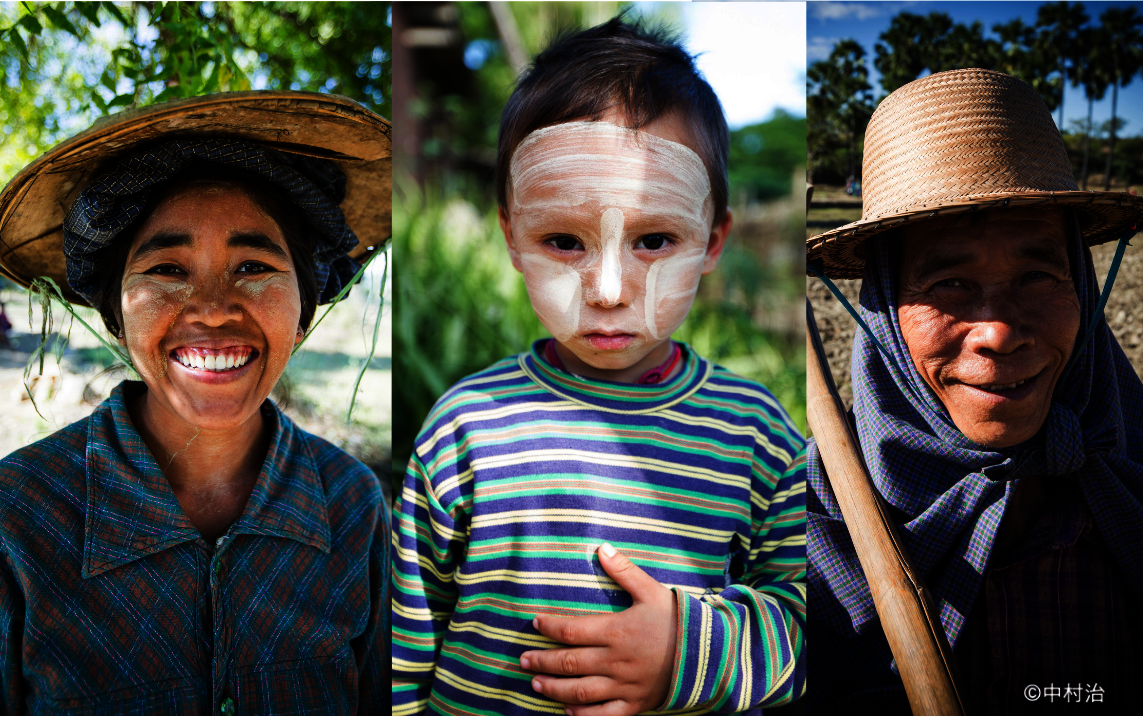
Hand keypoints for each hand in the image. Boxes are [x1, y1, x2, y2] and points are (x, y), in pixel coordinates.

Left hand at [520, 543, 678, 715]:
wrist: (710, 655)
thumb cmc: (677, 620)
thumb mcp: (652, 591)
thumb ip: (625, 571)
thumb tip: (602, 548)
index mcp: (617, 631)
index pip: (572, 630)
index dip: (550, 626)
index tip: (536, 622)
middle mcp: (616, 661)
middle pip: (569, 662)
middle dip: (542, 660)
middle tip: (523, 658)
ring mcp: (625, 686)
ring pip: (581, 691)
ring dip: (554, 688)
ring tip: (535, 683)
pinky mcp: (635, 704)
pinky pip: (604, 715)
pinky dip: (583, 715)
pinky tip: (567, 710)